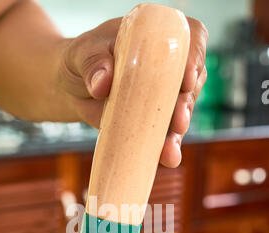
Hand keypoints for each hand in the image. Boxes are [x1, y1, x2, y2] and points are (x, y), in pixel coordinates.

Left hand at [60, 16, 207, 167]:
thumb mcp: (82, 53)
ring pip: (181, 114)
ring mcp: (165, 97)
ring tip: (168, 152)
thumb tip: (101, 83)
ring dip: (177, 134)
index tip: (187, 80)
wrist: (73, 88)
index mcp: (158, 36)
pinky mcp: (155, 122)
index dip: (196, 57)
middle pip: (191, 82)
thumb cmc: (82, 60)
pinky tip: (165, 160)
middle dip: (186, 105)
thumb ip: (93, 63)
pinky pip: (165, 136)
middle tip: (178, 122)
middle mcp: (170, 66)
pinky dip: (165, 150)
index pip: (190, 38)